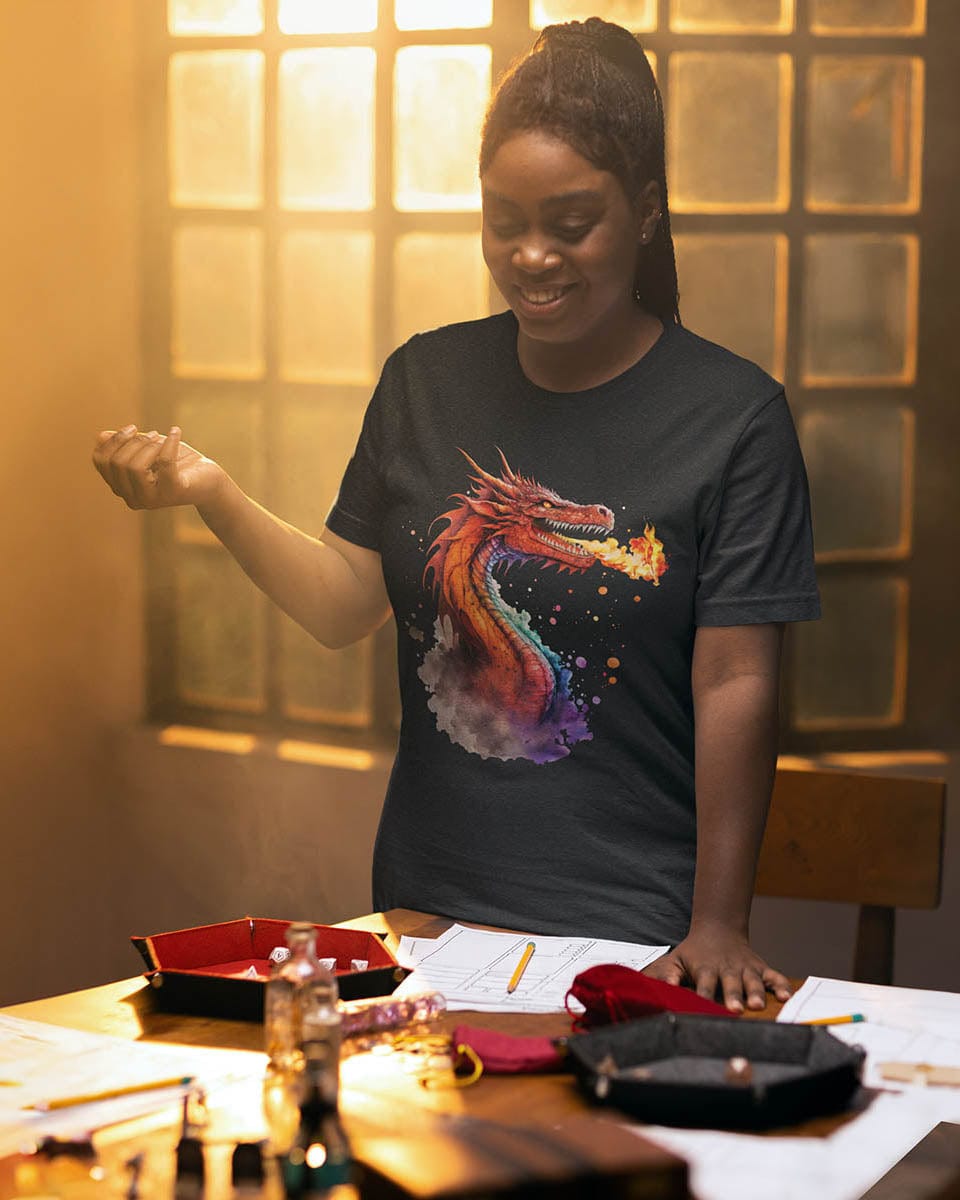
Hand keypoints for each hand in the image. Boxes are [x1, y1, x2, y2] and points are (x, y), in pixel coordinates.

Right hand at [92, 425, 223, 510]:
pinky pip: (164, 463)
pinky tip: (176, 432)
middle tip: (152, 434)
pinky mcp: (173, 493)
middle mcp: (132, 498)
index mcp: (121, 487)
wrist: (207, 479)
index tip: (131, 429)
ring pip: (134, 467)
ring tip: (161, 438)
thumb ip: (124, 444)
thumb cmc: (174, 462)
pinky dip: (169, 442)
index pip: (100, 462)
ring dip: (148, 445)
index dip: (112, 440)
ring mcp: (152, 500)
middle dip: (134, 441)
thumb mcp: (145, 448)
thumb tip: (101, 436)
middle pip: (117, 463)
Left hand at [643, 923, 791, 1012]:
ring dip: (756, 992)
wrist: (717, 928)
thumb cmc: (694, 952)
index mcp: (706, 968)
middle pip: (730, 983)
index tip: (703, 1007)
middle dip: (733, 996)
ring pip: (752, 981)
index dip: (704, 996)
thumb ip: (669, 974)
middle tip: (735, 1010)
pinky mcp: (760, 968)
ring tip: (757, 1005)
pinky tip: (786, 996)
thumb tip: (665, 988)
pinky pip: (774, 976)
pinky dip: (781, 985)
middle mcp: (727, 969)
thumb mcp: (677, 959)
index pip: (704, 984)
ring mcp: (746, 968)